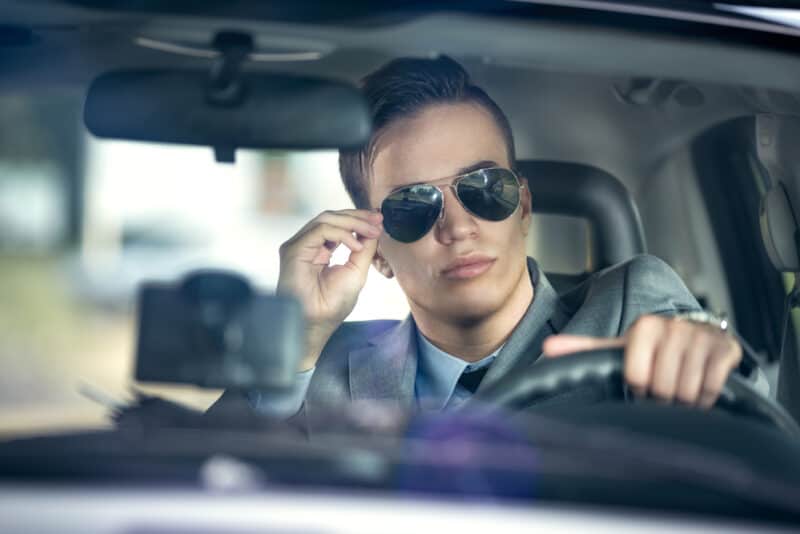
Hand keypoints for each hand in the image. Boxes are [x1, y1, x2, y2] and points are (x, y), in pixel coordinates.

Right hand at [277, 209, 382, 369]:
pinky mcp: (293, 249)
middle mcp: (307, 245)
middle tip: (378, 220)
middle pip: (331, 217)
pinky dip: (342, 234)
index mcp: (320, 250)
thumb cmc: (332, 304)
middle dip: (357, 216)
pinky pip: (320, 231)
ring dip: (353, 222)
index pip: (337, 225)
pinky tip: (356, 245)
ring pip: (325, 219)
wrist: (317, 323)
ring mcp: (298, 246)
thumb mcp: (356, 271)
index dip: (358, 219)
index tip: (379, 220)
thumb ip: (364, 249)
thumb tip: (373, 228)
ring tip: (372, 231)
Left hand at [542, 314, 742, 407]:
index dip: (639, 387)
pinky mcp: (725, 349)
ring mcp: (700, 337)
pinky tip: (700, 386)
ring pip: (687, 391)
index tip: (642, 382)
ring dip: (684, 399)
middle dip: (662, 395)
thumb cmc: (654, 349)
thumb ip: (585, 348)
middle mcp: (672, 327)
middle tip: (663, 386)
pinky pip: (711, 387)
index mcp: (643, 327)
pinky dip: (706, 397)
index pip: (636, 376)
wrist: (698, 340)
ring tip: (680, 387)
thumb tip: (547, 347)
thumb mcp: (620, 348)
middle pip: (662, 387)